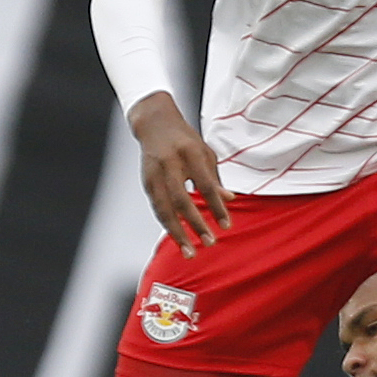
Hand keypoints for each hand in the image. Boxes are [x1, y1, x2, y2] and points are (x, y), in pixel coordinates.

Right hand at [128, 91, 230, 256]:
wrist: (154, 124)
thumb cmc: (185, 140)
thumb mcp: (205, 152)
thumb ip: (215, 178)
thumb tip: (230, 200)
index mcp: (189, 153)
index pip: (205, 185)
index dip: (216, 206)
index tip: (226, 226)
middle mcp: (169, 164)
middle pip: (181, 200)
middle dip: (195, 224)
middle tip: (209, 243)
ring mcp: (154, 174)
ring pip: (164, 209)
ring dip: (177, 233)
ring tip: (189, 252)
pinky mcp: (146, 182)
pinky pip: (157, 208)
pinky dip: (168, 224)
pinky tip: (178, 237)